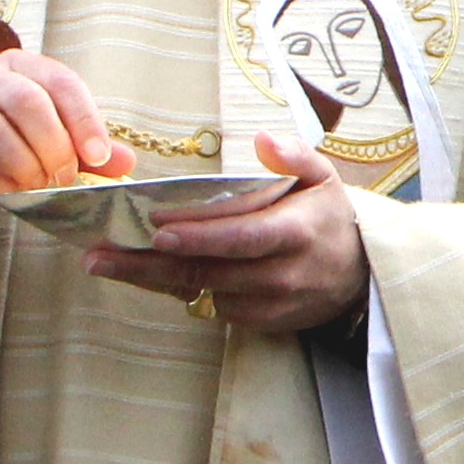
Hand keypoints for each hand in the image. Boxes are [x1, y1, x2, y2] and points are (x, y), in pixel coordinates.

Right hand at [0, 48, 121, 203]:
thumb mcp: (39, 133)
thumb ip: (81, 146)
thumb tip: (124, 162)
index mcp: (19, 67)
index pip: (60, 81)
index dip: (84, 120)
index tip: (99, 157)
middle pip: (27, 102)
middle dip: (53, 146)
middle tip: (63, 179)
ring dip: (22, 165)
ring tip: (35, 187)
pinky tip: (5, 193)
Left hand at [82, 136, 371, 336]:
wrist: (364, 277)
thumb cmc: (332, 219)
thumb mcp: (325, 178)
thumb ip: (295, 156)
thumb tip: (263, 140)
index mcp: (297, 232)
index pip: (243, 236)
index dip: (200, 236)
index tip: (157, 229)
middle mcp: (283, 273)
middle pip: (208, 270)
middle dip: (148, 264)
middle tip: (98, 255)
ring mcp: (271, 304)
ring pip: (201, 291)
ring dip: (150, 278)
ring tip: (104, 262)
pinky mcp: (262, 323)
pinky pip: (212, 306)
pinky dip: (178, 289)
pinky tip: (145, 273)